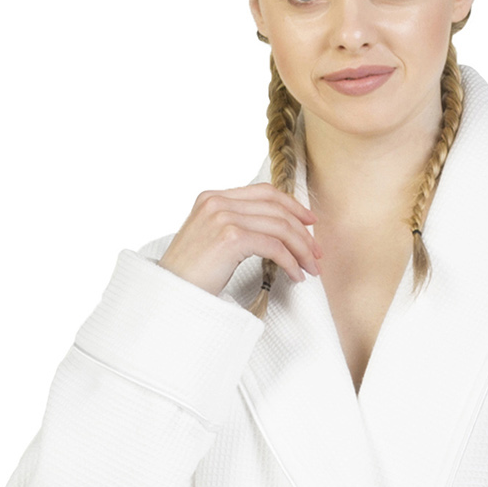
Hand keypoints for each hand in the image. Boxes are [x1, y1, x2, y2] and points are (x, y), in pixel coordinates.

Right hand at [159, 184, 321, 293]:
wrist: (170, 295)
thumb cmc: (189, 277)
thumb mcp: (209, 241)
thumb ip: (233, 227)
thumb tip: (271, 233)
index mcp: (212, 197)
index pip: (263, 191)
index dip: (292, 204)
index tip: (309, 222)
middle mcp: (217, 202)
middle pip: (276, 208)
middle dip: (303, 231)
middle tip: (317, 253)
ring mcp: (223, 217)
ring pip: (279, 226)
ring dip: (301, 249)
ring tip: (311, 268)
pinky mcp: (230, 238)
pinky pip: (274, 246)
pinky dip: (290, 262)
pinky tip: (296, 275)